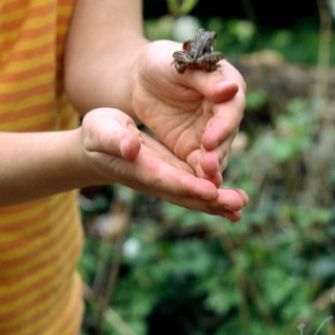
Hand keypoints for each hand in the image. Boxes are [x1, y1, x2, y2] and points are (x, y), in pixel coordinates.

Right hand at [80, 107, 245, 219]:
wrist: (93, 149)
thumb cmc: (96, 134)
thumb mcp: (101, 129)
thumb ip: (115, 139)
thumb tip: (131, 148)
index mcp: (137, 167)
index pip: (165, 179)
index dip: (188, 186)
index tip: (211, 191)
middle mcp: (153, 179)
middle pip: (183, 194)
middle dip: (210, 201)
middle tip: (237, 206)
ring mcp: (163, 180)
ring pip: (191, 195)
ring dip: (216, 203)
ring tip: (241, 206)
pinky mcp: (170, 175)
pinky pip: (193, 189)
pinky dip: (213, 196)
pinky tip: (233, 201)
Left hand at [129, 41, 246, 188]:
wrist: (141, 77)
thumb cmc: (161, 61)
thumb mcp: (178, 64)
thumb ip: (203, 79)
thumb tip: (231, 90)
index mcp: (227, 84)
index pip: (230, 109)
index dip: (222, 127)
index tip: (209, 140)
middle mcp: (225, 111)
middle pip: (226, 136)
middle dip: (218, 153)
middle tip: (208, 166)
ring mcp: (211, 131)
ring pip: (217, 154)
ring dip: (213, 170)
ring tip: (206, 184)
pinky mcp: (195, 147)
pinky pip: (201, 165)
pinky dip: (200, 178)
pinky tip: (197, 191)